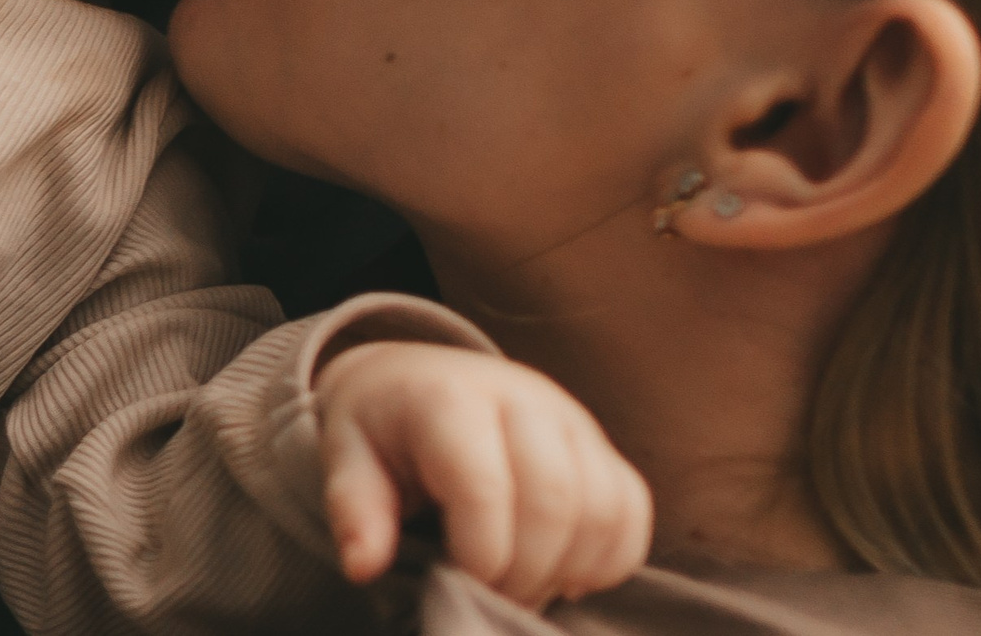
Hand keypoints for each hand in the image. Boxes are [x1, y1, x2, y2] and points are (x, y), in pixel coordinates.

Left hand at [314, 340, 650, 606]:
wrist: (415, 381)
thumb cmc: (381, 429)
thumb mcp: (347, 457)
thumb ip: (354, 509)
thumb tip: (363, 566)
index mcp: (451, 398)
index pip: (484, 487)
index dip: (478, 556)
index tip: (455, 583)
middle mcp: (524, 397)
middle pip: (555, 501)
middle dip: (525, 573)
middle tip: (489, 598)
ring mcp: (572, 418)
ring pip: (604, 508)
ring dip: (569, 569)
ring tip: (521, 587)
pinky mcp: (602, 444)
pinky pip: (633, 509)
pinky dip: (610, 557)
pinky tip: (563, 573)